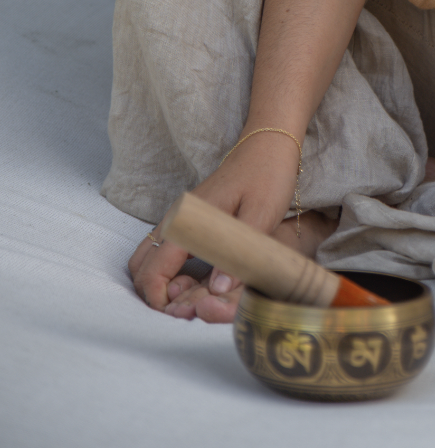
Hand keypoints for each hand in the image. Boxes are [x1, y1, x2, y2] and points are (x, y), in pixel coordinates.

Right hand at [127, 132, 301, 321]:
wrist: (270, 142)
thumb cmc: (268, 176)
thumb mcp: (260, 216)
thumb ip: (236, 254)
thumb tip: (215, 292)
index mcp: (187, 219)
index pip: (153, 270)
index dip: (159, 300)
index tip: (181, 315)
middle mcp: (175, 217)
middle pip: (141, 266)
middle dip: (154, 294)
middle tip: (185, 310)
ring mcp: (180, 215)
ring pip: (148, 256)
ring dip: (159, 281)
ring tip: (190, 295)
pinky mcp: (189, 216)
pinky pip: (163, 247)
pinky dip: (166, 268)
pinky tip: (194, 277)